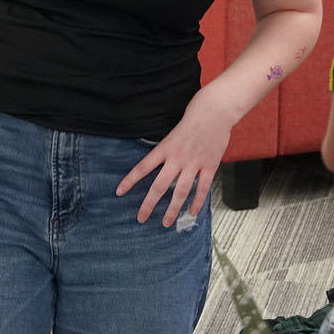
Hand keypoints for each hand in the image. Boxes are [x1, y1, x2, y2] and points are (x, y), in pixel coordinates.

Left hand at [116, 97, 232, 228]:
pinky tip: (192, 213)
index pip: (143, 167)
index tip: (119, 192)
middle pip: (159, 186)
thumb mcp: (172, 133)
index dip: (130, 181)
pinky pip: (202, 188)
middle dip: (149, 204)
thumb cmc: (192, 119)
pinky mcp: (210, 166)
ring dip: (172, 209)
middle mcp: (177, 157)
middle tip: (141, 218)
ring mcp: (194, 163)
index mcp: (165, 148)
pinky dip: (197, 202)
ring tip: (166, 223)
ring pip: (180, 192)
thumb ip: (166, 151)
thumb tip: (156, 166)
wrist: (215, 111)